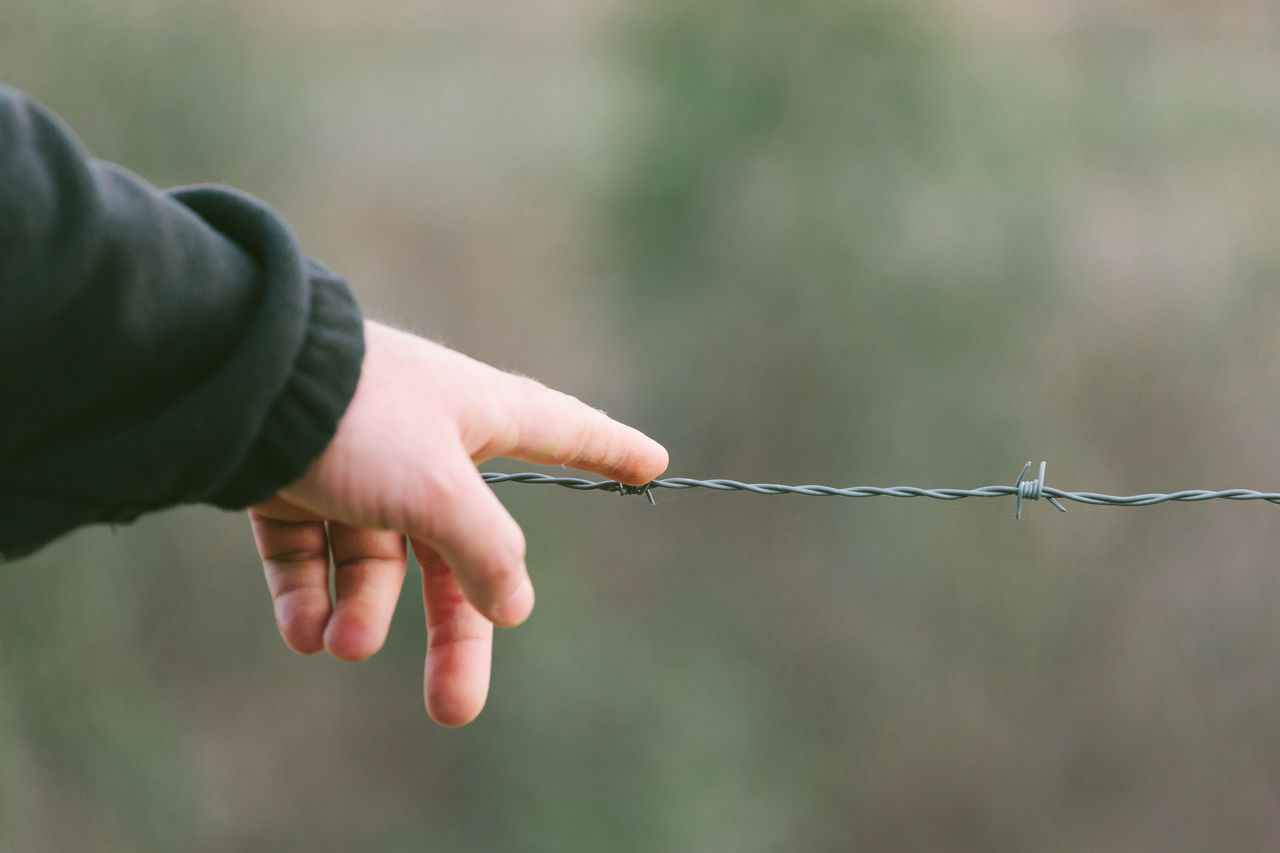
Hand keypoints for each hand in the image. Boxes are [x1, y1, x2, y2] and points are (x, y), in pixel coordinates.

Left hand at [247, 321, 667, 724]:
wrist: (238, 385)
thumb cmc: (359, 417)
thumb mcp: (440, 488)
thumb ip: (487, 550)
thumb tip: (514, 606)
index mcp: (478, 415)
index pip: (565, 432)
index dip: (612, 450)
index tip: (653, 465)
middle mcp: (424, 444)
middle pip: (458, 554)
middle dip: (453, 633)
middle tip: (454, 710)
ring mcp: (357, 467)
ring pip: (377, 564)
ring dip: (363, 613)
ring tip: (341, 645)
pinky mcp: (295, 484)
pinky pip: (312, 556)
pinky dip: (311, 598)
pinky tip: (306, 631)